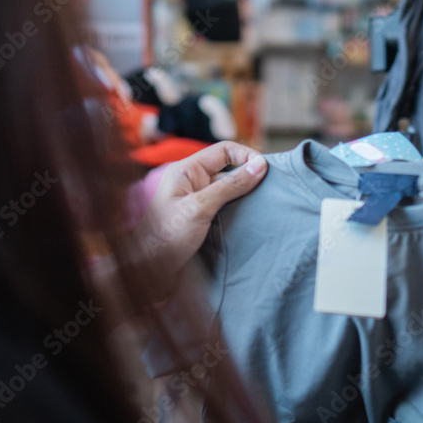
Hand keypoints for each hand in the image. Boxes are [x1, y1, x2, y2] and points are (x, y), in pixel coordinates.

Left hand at [131, 141, 267, 294]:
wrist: (150, 271)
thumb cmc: (167, 237)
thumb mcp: (201, 207)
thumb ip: (231, 185)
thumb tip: (260, 165)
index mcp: (186, 170)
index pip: (224, 151)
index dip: (246, 155)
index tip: (267, 170)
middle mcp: (192, 182)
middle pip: (229, 169)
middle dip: (250, 177)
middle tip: (272, 189)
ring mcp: (197, 200)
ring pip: (230, 190)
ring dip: (246, 196)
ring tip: (266, 205)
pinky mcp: (202, 218)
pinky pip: (227, 206)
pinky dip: (240, 210)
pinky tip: (252, 218)